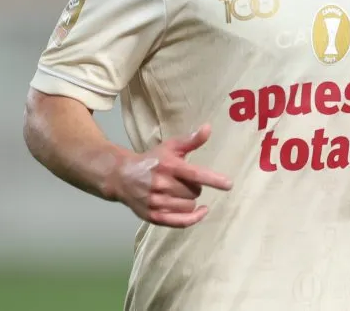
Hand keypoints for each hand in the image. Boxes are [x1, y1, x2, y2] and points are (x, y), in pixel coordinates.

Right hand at [112, 124, 232, 227]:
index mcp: (168, 166)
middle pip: (194, 192)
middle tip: (183, 181)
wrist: (121, 176)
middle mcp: (162, 185)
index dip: (213, 179)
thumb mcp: (170, 147)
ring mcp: (156, 202)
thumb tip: (208, 128)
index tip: (228, 184)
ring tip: (179, 192)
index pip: (194, 174)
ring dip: (190, 201)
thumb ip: (191, 140)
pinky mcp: (153, 216)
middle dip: (194, 188)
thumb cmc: (151, 160)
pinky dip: (193, 218)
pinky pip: (180, 222)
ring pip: (189, 207)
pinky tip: (201, 211)